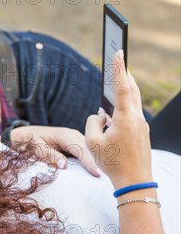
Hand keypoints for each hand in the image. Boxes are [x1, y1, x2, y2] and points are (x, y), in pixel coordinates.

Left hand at [10, 125, 101, 176]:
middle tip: (110, 177)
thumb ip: (49, 155)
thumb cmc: (28, 141)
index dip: (90, 162)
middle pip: (90, 149)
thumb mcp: (35, 148)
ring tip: (110, 175)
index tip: (98, 174)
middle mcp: (73, 135)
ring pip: (90, 150)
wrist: (24, 134)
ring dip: (99, 160)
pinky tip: (100, 170)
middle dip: (100, 161)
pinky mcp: (76, 144)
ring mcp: (76, 138)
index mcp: (65, 135)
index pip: (81, 149)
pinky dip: (93, 160)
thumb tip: (64, 165)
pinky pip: (86, 152)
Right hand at [85, 50, 151, 188]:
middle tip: (119, 59)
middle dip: (124, 74)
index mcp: (125, 117)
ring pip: (132, 102)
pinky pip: (131, 113)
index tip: (118, 51)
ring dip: (124, 90)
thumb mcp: (92, 142)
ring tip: (115, 81)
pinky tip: (113, 111)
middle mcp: (137, 118)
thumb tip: (100, 114)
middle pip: (132, 90)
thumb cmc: (112, 162)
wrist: (135, 182)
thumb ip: (92, 122)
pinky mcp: (142, 133)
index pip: (122, 87)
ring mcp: (142, 125)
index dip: (119, 68)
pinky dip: (123, 106)